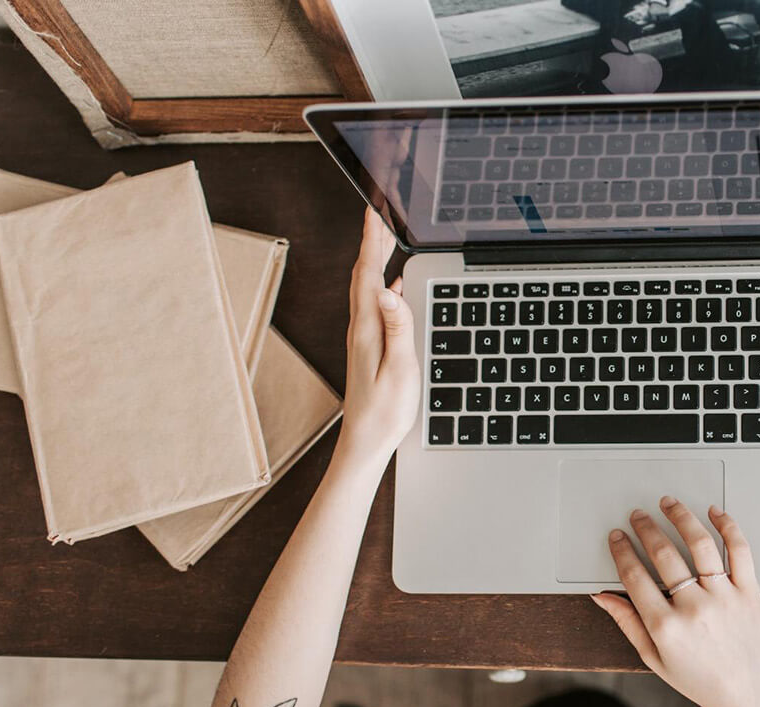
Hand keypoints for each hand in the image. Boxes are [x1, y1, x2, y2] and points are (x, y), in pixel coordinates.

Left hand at [335, 209, 419, 464]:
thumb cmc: (384, 412)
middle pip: (363, 274)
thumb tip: (390, 288)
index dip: (372, 240)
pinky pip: (373, 304)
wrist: (365, 442)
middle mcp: (360, 328)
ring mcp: (363, 337)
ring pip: (367, 287)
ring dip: (375, 259)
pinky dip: (381, 282)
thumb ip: (397, 328)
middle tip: (380, 213)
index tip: (374, 211)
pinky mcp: (369, 346)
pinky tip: (393, 283)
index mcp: (367, 329)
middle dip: (372, 241)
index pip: (368, 274)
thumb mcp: (399, 369)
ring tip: (386, 238)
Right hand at [591, 497, 759, 706]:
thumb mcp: (654, 658)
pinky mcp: (749, 592)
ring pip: (700, 544)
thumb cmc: (702, 680)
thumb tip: (603, 597)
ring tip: (669, 504)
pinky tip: (715, 513)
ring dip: (681, 518)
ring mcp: (724, 597)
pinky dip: (728, 527)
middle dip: (646, 528)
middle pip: (664, 554)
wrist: (747, 694)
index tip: (617, 538)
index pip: (635, 576)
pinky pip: (740, 551)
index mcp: (666, 627)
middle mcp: (695, 608)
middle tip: (638, 516)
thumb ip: (627, 623)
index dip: (622, 551)